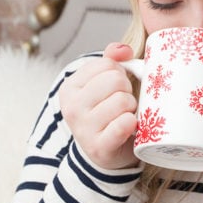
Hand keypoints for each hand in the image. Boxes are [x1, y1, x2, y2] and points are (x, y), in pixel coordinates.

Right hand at [59, 42, 138, 169]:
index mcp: (70, 87)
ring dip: (132, 107)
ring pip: (123, 100)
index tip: (115, 88)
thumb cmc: (106, 112)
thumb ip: (111, 60)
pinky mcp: (99, 147)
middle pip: (116, 80)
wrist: (104, 152)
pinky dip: (132, 123)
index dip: (120, 73)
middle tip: (123, 103)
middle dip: (127, 89)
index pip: (107, 64)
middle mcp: (72, 107)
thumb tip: (122, 50)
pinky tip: (129, 127)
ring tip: (125, 115)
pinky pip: (124, 123)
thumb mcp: (103, 84)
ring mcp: (83, 128)